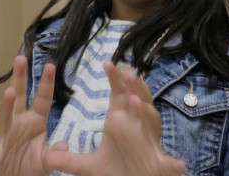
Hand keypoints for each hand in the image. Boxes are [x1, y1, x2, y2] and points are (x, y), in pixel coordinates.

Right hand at [0, 55, 52, 175]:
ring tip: (9, 93)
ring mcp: (6, 135)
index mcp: (35, 121)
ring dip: (6, 105)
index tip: (51, 65)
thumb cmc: (28, 167)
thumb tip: (64, 144)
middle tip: (21, 58)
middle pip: (19, 97)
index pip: (42, 99)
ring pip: (5, 116)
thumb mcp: (48, 160)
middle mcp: (19, 122)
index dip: (46, 84)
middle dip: (20, 78)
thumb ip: (56, 152)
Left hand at [44, 62, 185, 175]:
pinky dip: (172, 165)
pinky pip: (168, 165)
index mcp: (121, 122)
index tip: (108, 63)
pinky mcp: (158, 167)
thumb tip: (50, 157)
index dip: (116, 79)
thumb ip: (71, 160)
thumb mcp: (89, 166)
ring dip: (146, 112)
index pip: (120, 95)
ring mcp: (149, 144)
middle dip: (135, 88)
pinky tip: (177, 166)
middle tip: (127, 73)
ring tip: (134, 101)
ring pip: (153, 123)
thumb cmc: (115, 172)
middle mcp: (137, 128)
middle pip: (139, 102)